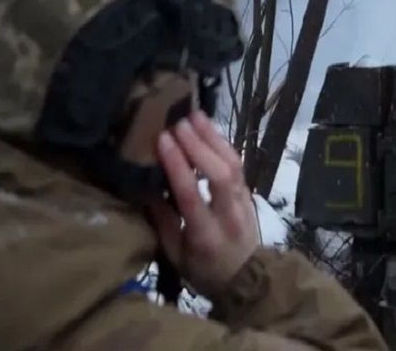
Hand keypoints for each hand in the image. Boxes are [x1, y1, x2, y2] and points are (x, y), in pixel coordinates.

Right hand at [148, 110, 260, 299]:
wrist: (246, 279)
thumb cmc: (203, 269)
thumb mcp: (175, 255)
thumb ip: (163, 221)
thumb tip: (146, 185)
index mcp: (205, 235)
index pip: (191, 194)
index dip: (178, 165)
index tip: (163, 140)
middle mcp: (228, 215)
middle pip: (219, 173)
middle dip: (200, 145)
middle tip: (179, 122)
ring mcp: (243, 202)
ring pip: (233, 165)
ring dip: (214, 137)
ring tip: (195, 115)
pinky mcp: (249, 193)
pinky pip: (238, 165)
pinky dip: (224, 144)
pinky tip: (210, 129)